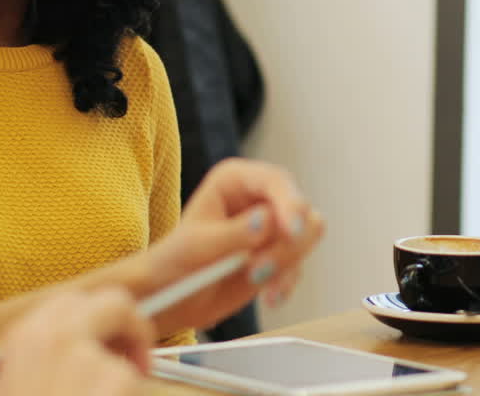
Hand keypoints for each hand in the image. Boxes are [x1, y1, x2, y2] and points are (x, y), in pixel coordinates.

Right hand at [0, 288, 152, 395]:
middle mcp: (56, 335)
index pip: (74, 301)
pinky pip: (138, 384)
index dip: (97, 320)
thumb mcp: (21, 385)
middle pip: (116, 302)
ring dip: (126, 383)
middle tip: (134, 363)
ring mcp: (89, 357)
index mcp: (25, 337)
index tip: (105, 343)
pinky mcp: (117, 379)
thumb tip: (90, 348)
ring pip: (129, 355)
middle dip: (131, 328)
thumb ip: (49, 358)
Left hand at [144, 160, 324, 330]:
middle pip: (299, 209)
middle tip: (256, 272)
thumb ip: (235, 233)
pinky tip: (266, 297)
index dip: (289, 203)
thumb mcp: (198, 246)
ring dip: (285, 263)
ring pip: (307, 236)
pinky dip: (285, 282)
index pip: (275, 181)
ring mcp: (273, 226)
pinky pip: (299, 264)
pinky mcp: (279, 254)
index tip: (291, 232)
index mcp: (235, 180)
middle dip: (285, 244)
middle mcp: (259, 197)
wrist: (172, 298)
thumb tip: (268, 220)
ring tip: (253, 281)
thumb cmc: (175, 263)